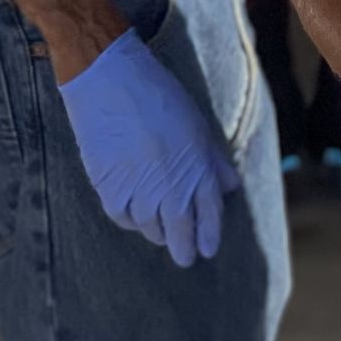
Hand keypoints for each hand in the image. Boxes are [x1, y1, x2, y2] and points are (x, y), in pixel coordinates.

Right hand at [59, 30, 239, 267]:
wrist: (111, 82)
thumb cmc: (159, 97)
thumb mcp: (197, 125)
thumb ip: (213, 161)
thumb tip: (230, 187)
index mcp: (198, 168)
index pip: (209, 214)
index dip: (209, 235)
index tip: (207, 250)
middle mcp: (171, 184)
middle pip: (180, 231)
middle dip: (184, 248)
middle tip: (186, 258)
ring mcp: (139, 188)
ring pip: (150, 227)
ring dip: (157, 233)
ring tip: (161, 234)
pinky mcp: (109, 186)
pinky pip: (122, 216)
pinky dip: (130, 220)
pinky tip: (135, 217)